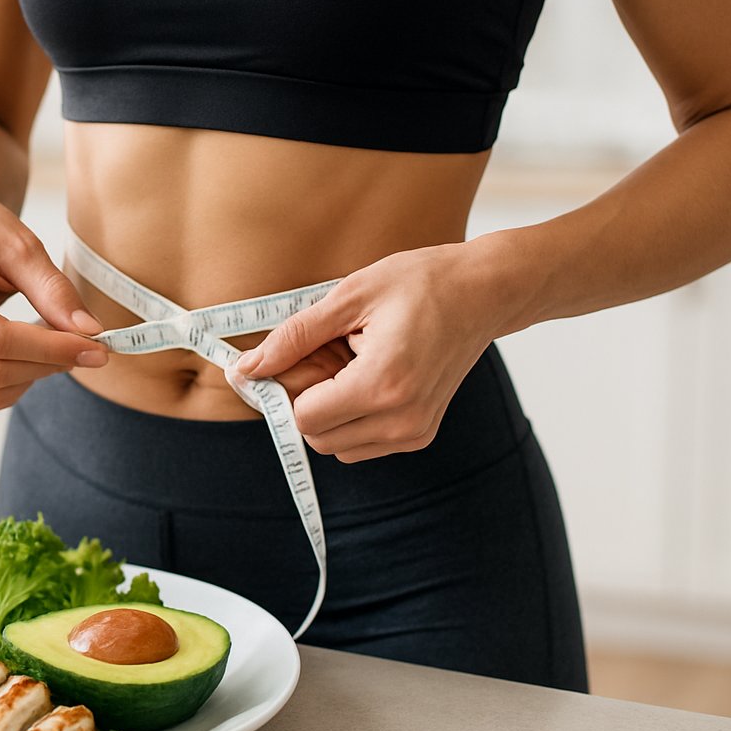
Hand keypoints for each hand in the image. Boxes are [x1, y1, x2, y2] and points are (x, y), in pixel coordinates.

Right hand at [0, 192, 107, 409]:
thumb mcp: (24, 248)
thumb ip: (55, 291)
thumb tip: (88, 332)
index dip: (50, 349)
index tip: (97, 347)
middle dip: (49, 364)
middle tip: (90, 348)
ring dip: (36, 376)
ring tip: (61, 346)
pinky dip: (20, 381)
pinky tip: (36, 355)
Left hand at [233, 243, 501, 461]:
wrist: (484, 292)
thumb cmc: (421, 283)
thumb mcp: (349, 296)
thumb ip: (294, 338)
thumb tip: (246, 369)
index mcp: (383, 384)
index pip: (305, 417)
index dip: (290, 389)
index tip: (298, 356)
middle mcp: (403, 419)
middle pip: (318, 437)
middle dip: (309, 401)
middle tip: (329, 355)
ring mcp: (415, 431)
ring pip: (338, 447)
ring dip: (330, 413)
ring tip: (353, 364)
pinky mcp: (421, 434)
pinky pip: (363, 444)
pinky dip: (352, 418)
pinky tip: (369, 377)